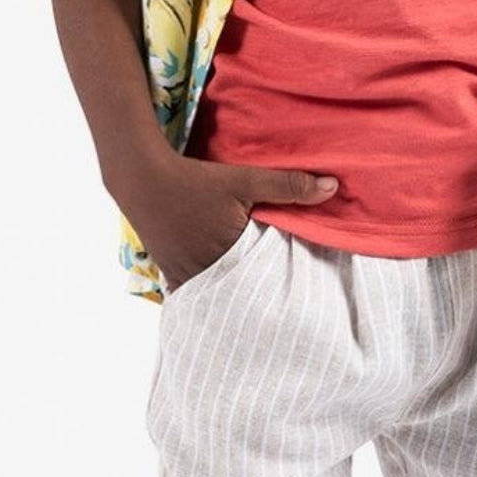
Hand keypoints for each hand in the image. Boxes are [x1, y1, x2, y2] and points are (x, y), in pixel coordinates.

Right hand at [106, 150, 340, 291]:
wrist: (143, 179)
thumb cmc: (196, 180)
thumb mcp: (245, 180)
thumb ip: (288, 185)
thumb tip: (333, 187)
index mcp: (229, 260)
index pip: (266, 282)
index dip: (283, 283)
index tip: (302, 290)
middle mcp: (206, 278)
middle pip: (243, 292)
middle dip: (261, 293)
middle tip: (285, 297)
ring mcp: (186, 279)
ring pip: (221, 293)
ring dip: (237, 290)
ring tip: (259, 292)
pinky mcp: (173, 274)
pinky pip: (199, 289)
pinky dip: (213, 287)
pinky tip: (225, 282)